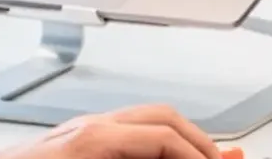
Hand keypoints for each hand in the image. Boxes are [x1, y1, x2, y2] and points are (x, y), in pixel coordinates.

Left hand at [0, 105, 221, 158]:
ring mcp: (80, 129)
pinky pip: (124, 130)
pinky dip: (151, 143)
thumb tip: (175, 156)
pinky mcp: (73, 140)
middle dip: (195, 141)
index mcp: (93, 140)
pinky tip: (159, 157)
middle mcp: (88, 127)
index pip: (164, 137)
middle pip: (160, 116)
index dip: (197, 156)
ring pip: (144, 119)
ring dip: (175, 139)